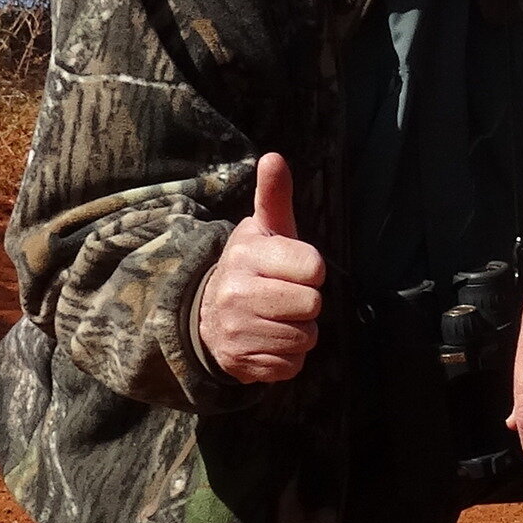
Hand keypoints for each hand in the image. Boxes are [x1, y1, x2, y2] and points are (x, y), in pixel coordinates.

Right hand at [196, 153, 326, 384]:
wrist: (208, 316)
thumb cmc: (253, 267)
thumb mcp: (263, 231)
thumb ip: (274, 196)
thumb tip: (274, 157)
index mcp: (246, 256)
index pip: (314, 269)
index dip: (311, 269)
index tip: (294, 268)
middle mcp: (236, 294)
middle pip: (312, 305)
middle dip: (307, 303)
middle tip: (285, 295)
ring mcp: (237, 332)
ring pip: (305, 338)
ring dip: (299, 330)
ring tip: (276, 317)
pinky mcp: (242, 364)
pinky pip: (292, 365)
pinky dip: (287, 357)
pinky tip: (268, 340)